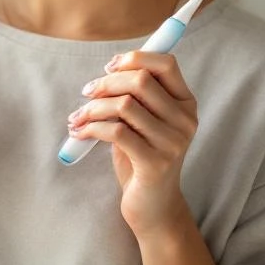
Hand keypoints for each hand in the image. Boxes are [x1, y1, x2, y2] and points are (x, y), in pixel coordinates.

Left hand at [67, 51, 196, 235]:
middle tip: (86, 93)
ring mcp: (173, 143)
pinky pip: (116, 132)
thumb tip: (110, 67)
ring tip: (78, 117)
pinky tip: (80, 133)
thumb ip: (136, 94)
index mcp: (186, 103)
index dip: (134, 58)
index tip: (108, 68)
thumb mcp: (144, 119)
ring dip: (92, 108)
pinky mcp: (155, 163)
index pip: (166, 63)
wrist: (154, 205)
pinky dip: (91, 128)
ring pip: (124, 105)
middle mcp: (185, 120)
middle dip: (105, 83)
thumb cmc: (142, 155)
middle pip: (140, 80)